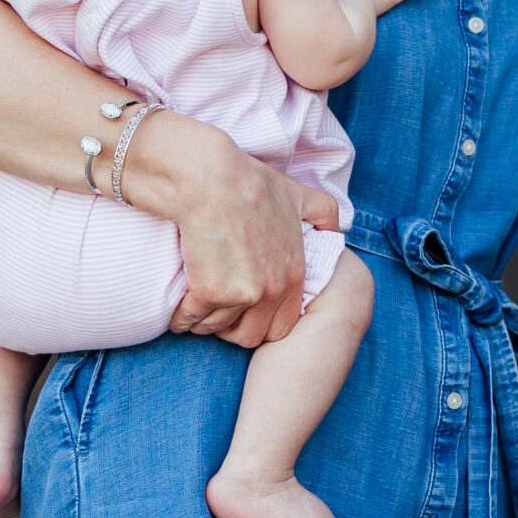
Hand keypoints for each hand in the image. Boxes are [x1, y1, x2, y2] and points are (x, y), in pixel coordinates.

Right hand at [157, 121, 342, 346]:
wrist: (212, 181)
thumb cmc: (252, 185)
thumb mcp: (298, 195)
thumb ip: (324, 212)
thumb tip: (339, 226)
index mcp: (294, 274)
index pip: (282, 326)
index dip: (262, 322)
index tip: (245, 311)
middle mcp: (271, 290)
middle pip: (250, 336)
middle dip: (232, 330)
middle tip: (217, 315)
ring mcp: (241, 294)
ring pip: (218, 329)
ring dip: (205, 323)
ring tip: (196, 310)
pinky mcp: (209, 291)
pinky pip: (189, 319)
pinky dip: (181, 317)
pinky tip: (179, 309)